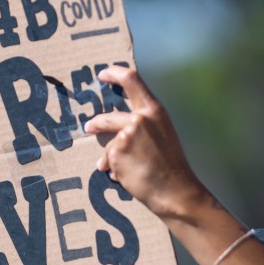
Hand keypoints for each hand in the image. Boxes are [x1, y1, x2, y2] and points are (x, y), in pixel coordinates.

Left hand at [85, 66, 208, 219]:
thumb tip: (120, 129)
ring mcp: (126, 135)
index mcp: (155, 111)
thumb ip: (145, 124)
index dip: (115, 73)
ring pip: (109, 144)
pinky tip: (126, 177)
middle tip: (89, 126)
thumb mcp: (164, 134)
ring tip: (117, 170)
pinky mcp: (116, 152)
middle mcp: (139, 119)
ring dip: (110, 158)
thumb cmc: (172, 166)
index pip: (132, 80)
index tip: (103, 74)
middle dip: (96, 124)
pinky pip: (109, 159)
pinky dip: (114, 169)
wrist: (174, 190)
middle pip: (108, 117)